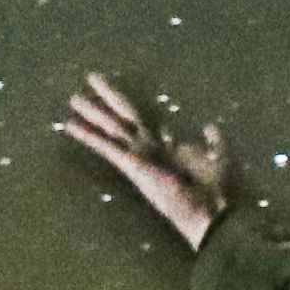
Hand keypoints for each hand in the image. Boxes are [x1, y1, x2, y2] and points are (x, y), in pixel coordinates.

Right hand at [57, 68, 234, 246]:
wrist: (215, 213)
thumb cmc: (219, 189)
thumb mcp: (218, 156)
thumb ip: (212, 141)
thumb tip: (209, 125)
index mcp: (169, 145)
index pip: (145, 118)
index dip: (132, 105)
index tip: (117, 93)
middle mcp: (151, 149)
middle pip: (125, 116)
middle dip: (108, 98)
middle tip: (91, 76)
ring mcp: (140, 157)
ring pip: (113, 128)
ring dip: (93, 112)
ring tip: (72, 98)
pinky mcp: (133, 167)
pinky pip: (107, 148)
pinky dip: (89, 136)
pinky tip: (69, 124)